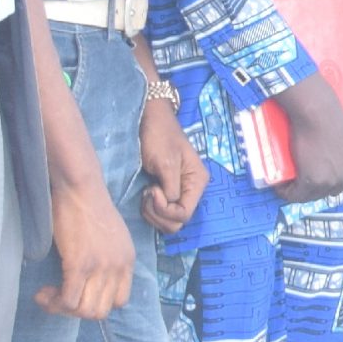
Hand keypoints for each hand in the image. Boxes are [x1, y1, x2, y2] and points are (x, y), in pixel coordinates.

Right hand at [36, 167, 134, 320]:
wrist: (79, 187)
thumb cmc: (88, 207)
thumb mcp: (109, 237)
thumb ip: (107, 259)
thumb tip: (89, 284)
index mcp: (128, 260)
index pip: (119, 301)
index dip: (95, 302)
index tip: (77, 293)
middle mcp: (119, 266)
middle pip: (100, 311)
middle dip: (76, 311)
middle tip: (58, 296)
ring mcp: (101, 266)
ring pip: (85, 311)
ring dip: (62, 309)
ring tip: (48, 295)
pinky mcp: (80, 264)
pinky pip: (68, 301)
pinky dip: (52, 303)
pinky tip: (41, 293)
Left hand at [138, 98, 207, 235]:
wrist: (150, 119)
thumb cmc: (158, 136)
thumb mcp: (166, 162)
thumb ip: (170, 188)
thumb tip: (169, 205)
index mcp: (197, 181)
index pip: (184, 214)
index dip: (165, 210)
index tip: (152, 190)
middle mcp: (191, 190)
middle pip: (177, 222)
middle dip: (158, 214)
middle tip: (147, 193)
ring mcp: (179, 192)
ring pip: (168, 221)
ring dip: (153, 213)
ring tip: (146, 192)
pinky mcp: (167, 192)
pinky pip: (161, 213)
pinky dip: (150, 209)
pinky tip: (145, 194)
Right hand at [273, 73, 342, 201]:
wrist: (317, 113)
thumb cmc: (334, 119)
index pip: (341, 184)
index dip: (326, 181)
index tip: (314, 175)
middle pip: (327, 191)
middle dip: (314, 188)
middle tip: (299, 179)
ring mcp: (330, 181)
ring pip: (311, 195)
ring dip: (299, 192)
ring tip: (288, 185)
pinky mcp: (311, 180)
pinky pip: (296, 194)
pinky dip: (287, 192)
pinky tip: (280, 187)